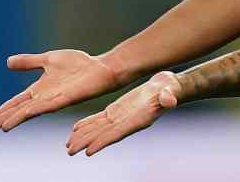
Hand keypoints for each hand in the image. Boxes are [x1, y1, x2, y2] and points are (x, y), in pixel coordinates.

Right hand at [0, 49, 118, 131]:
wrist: (99, 67)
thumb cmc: (77, 65)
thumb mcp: (48, 59)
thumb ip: (29, 62)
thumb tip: (7, 62)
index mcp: (40, 89)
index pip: (17, 102)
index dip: (4, 109)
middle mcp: (45, 97)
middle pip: (21, 110)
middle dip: (6, 117)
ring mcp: (55, 99)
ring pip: (32, 111)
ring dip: (17, 118)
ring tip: (3, 126)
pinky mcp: (66, 98)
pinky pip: (49, 105)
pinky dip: (36, 109)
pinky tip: (26, 113)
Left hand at [65, 71, 181, 156]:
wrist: (168, 88)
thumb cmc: (170, 90)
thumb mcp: (170, 91)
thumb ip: (168, 97)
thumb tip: (169, 100)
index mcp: (138, 120)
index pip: (118, 134)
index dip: (103, 142)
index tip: (89, 151)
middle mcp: (127, 123)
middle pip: (103, 135)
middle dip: (86, 143)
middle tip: (70, 151)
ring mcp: (120, 118)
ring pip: (98, 129)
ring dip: (83, 136)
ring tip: (68, 145)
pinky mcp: (116, 111)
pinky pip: (99, 120)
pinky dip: (87, 124)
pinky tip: (75, 128)